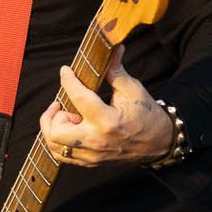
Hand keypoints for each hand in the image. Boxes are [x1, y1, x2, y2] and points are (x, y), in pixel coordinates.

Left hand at [40, 45, 173, 166]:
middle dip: (52, 115)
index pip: (78, 98)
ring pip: (55, 147)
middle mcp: (96, 141)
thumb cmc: (147, 115)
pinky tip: (70, 128)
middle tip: (62, 104)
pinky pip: (63, 156)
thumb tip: (112, 49)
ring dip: (54, 129)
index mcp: (107, 121)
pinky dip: (59, 142)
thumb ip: (116, 71)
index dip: (68, 81)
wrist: (159, 143)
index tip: (65, 71)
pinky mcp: (91, 162)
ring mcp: (92, 155)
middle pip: (56, 132)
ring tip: (67, 117)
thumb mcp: (133, 89)